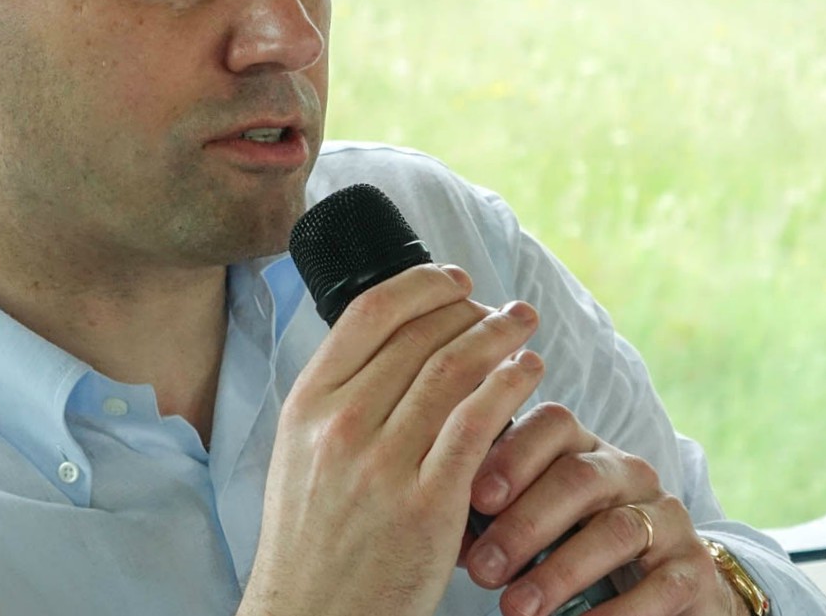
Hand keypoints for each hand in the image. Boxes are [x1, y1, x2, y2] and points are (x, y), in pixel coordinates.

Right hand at [240, 264, 545, 615]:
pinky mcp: (426, 504)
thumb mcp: (298, 456)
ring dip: (498, 339)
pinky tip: (527, 374)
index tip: (455, 280)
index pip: (371, 314)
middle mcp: (341, 425)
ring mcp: (383, 463)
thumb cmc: (313, 544)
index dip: (423, 285)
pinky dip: (508, 386)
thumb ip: (338, 401)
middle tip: (503, 308)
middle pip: (420, 336)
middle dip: (472, 309)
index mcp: (306, 405)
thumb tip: (390, 345)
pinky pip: (477, 422)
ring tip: (523, 328)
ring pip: (453, 370)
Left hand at [461, 402, 745, 615]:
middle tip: (482, 569)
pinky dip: (614, 614)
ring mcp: (666, 517)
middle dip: (525, 524)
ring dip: (559, 572)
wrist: (664, 590)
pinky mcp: (692, 568)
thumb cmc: (574, 548)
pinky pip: (658, 586)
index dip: (513, 454)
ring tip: (514, 609)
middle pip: (579, 477)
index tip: (476, 497)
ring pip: (616, 530)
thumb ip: (497, 515)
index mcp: (584, 448)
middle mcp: (629, 472)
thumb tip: (444, 528)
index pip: (552, 423)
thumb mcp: (538, 524)